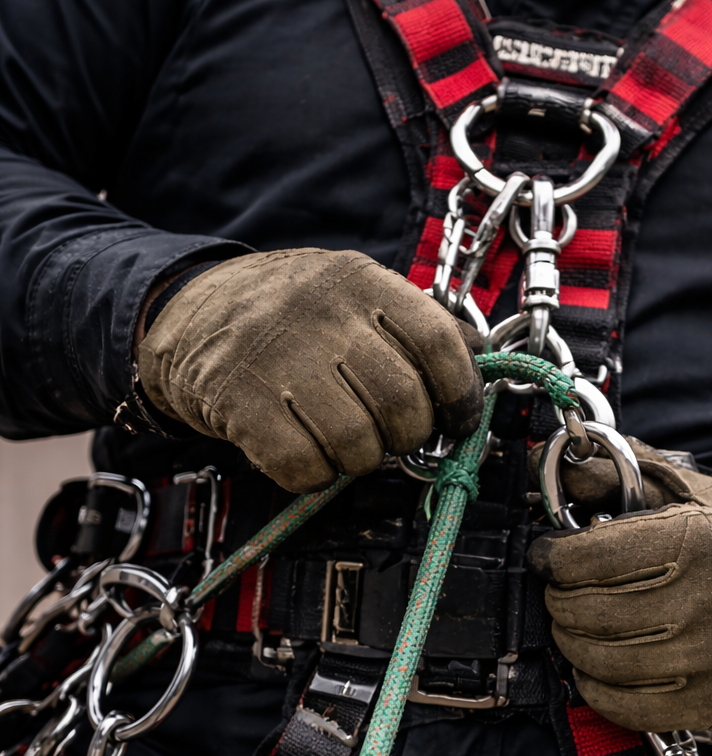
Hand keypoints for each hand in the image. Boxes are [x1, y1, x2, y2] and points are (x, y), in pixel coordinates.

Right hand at [137, 249, 483, 491]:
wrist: (188, 312)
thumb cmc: (289, 313)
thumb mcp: (354, 295)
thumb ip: (416, 325)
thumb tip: (480, 363)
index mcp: (360, 282)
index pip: (438, 342)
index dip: (461, 393)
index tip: (460, 418)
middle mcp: (321, 314)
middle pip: (403, 402)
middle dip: (408, 435)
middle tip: (392, 434)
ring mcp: (278, 359)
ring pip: (358, 442)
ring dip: (360, 458)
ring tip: (343, 438)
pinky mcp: (240, 404)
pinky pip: (305, 466)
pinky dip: (315, 474)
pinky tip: (307, 450)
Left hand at [528, 446, 711, 732]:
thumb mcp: (695, 492)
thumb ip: (622, 476)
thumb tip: (562, 466)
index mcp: (697, 541)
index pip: (589, 558)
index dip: (552, 558)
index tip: (548, 556)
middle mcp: (704, 602)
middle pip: (587, 611)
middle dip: (560, 599)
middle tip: (563, 591)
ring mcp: (708, 659)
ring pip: (599, 660)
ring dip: (572, 643)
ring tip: (578, 625)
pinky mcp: (709, 703)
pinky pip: (625, 706)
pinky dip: (596, 687)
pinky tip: (598, 666)